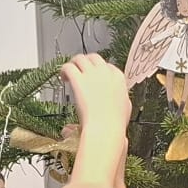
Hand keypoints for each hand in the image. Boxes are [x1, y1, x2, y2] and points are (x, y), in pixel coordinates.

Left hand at [60, 54, 130, 187]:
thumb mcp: (124, 112)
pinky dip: (64, 69)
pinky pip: (69, 67)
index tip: (94, 77)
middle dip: (86, 62)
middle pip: (94, 58)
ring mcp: (92, 75)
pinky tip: (63, 77)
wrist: (106, 129)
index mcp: (119, 79)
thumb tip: (112, 110)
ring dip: (74, 63)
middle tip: (79, 71)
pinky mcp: (79, 79)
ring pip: (81, 58)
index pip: (109, 67)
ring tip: (68, 73)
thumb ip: (119, 106)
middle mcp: (106, 73)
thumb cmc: (116, 125)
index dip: (100, 71)